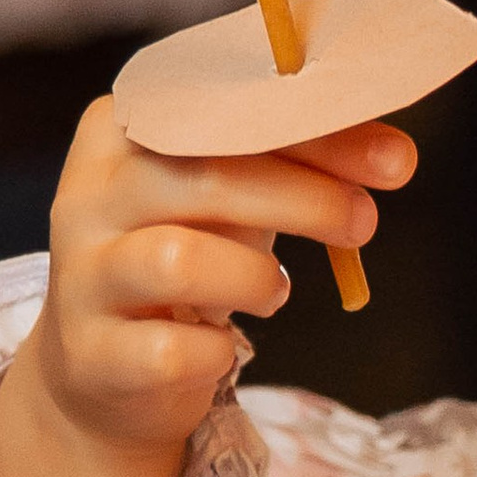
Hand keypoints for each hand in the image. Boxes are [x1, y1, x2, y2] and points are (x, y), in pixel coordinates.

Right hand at [0, 93, 414, 476]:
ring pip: (179, 260)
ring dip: (254, 277)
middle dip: (305, 199)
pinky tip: (224, 346)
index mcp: (120, 130)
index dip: (314, 130)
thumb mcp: (236, 194)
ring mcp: (81, 276)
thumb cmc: (187, 254)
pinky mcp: (90, 354)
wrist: (104, 368)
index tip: (393, 159)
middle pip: (203, 178)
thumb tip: (394, 154)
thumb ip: (299, 161)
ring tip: (275, 290)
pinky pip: (169, 351)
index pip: (220, 109)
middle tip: (364, 221)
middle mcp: (88, 195)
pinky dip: (217, 352)